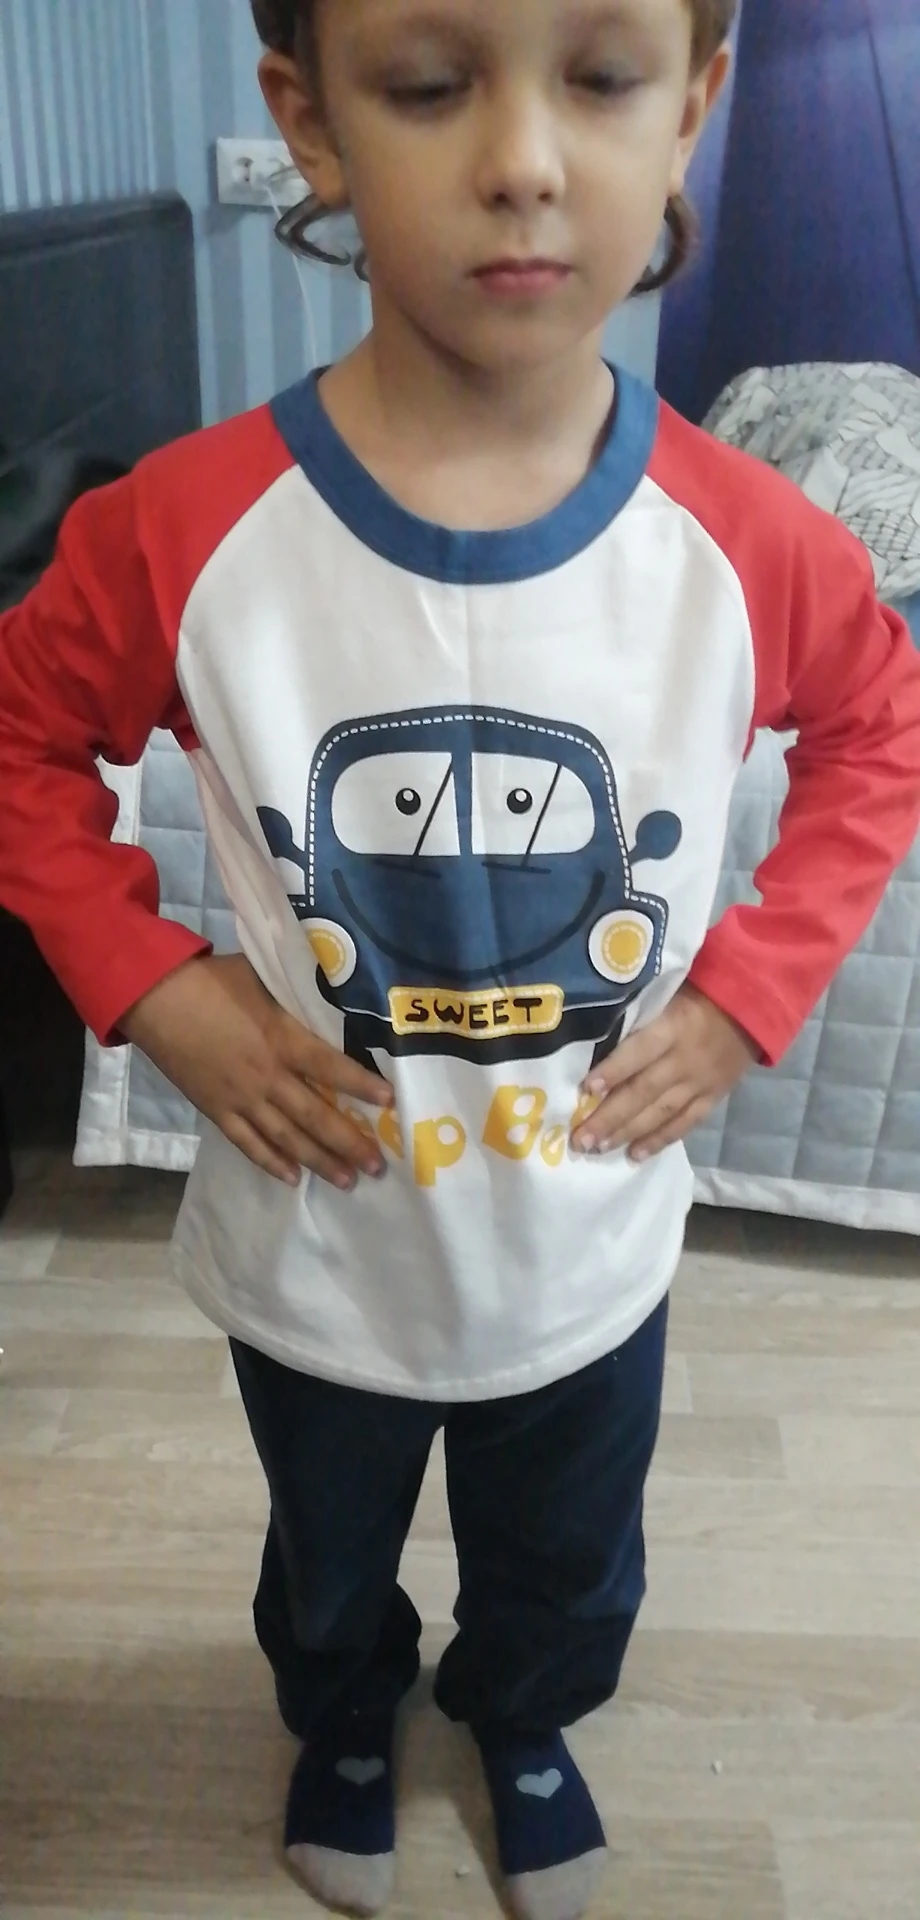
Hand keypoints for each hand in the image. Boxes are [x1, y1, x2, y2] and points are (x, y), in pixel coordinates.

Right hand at [120, 953, 392, 1188]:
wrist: (155, 998)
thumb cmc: (212, 980)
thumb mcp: (263, 976)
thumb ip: (296, 993)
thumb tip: (330, 989)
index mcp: (281, 1038)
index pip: (331, 1068)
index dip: (362, 1086)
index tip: (391, 1103)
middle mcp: (267, 1075)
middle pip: (315, 1115)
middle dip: (349, 1142)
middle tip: (378, 1166)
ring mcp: (240, 1098)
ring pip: (286, 1138)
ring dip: (318, 1161)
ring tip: (347, 1180)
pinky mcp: (216, 1110)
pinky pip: (247, 1143)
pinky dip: (270, 1162)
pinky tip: (292, 1178)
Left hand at [572, 983, 758, 1162]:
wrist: (751, 1008)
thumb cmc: (697, 993)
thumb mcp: (667, 992)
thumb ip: (638, 1014)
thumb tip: (594, 1033)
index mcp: (673, 1026)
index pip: (639, 1051)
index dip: (613, 1071)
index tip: (585, 1089)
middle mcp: (685, 1060)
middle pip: (644, 1091)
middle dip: (610, 1117)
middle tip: (581, 1138)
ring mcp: (700, 1083)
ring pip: (661, 1112)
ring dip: (628, 1133)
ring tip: (599, 1148)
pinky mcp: (713, 1098)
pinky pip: (685, 1124)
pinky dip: (660, 1140)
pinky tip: (635, 1155)